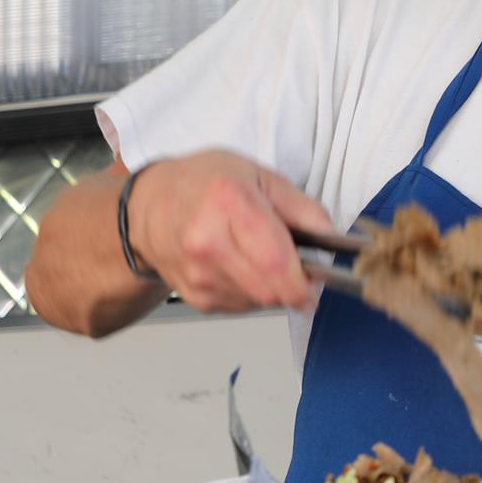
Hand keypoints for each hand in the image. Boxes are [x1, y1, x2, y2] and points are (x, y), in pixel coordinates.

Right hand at [128, 150, 332, 313]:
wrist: (150, 205)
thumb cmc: (205, 184)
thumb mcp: (260, 176)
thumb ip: (302, 207)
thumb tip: (331, 239)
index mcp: (228, 204)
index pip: (275, 261)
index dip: (303, 282)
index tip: (316, 285)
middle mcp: (207, 242)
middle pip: (269, 289)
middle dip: (293, 286)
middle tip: (297, 269)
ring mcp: (197, 273)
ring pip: (258, 301)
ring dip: (272, 288)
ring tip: (259, 257)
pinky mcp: (194, 295)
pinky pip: (241, 306)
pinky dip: (251, 292)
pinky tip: (240, 266)